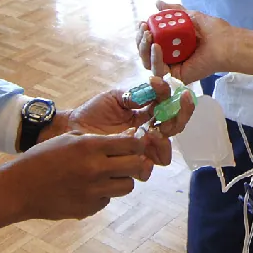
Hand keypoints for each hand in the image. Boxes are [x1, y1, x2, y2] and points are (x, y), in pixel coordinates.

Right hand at [0, 131, 149, 232]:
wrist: (20, 188)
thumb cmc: (43, 158)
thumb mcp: (69, 138)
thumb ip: (97, 140)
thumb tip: (124, 142)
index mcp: (91, 146)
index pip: (132, 144)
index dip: (137, 144)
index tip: (134, 146)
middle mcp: (96, 169)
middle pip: (136, 166)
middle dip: (135, 163)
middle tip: (127, 162)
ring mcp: (93, 191)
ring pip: (127, 186)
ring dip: (121, 180)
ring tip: (106, 177)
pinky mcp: (89, 208)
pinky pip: (107, 199)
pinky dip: (102, 194)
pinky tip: (85, 189)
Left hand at [55, 82, 195, 164]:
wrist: (73, 129)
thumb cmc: (94, 111)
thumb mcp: (114, 97)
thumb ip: (133, 94)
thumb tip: (152, 89)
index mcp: (148, 111)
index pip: (169, 103)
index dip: (172, 95)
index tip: (163, 85)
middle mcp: (149, 129)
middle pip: (175, 125)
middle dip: (179, 116)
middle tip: (170, 110)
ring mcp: (142, 147)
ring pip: (165, 149)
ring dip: (163, 141)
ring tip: (151, 136)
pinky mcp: (131, 163)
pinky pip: (146, 167)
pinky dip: (146, 163)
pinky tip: (141, 157)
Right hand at [138, 2, 236, 85]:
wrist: (226, 43)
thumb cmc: (212, 30)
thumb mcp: (189, 16)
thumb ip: (173, 11)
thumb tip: (157, 2)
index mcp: (172, 43)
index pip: (151, 41)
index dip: (144, 33)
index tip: (143, 23)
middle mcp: (171, 55)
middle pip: (146, 52)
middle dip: (141, 40)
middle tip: (144, 28)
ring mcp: (173, 67)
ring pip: (148, 62)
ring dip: (143, 48)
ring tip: (148, 35)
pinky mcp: (177, 76)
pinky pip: (159, 70)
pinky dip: (154, 58)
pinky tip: (156, 46)